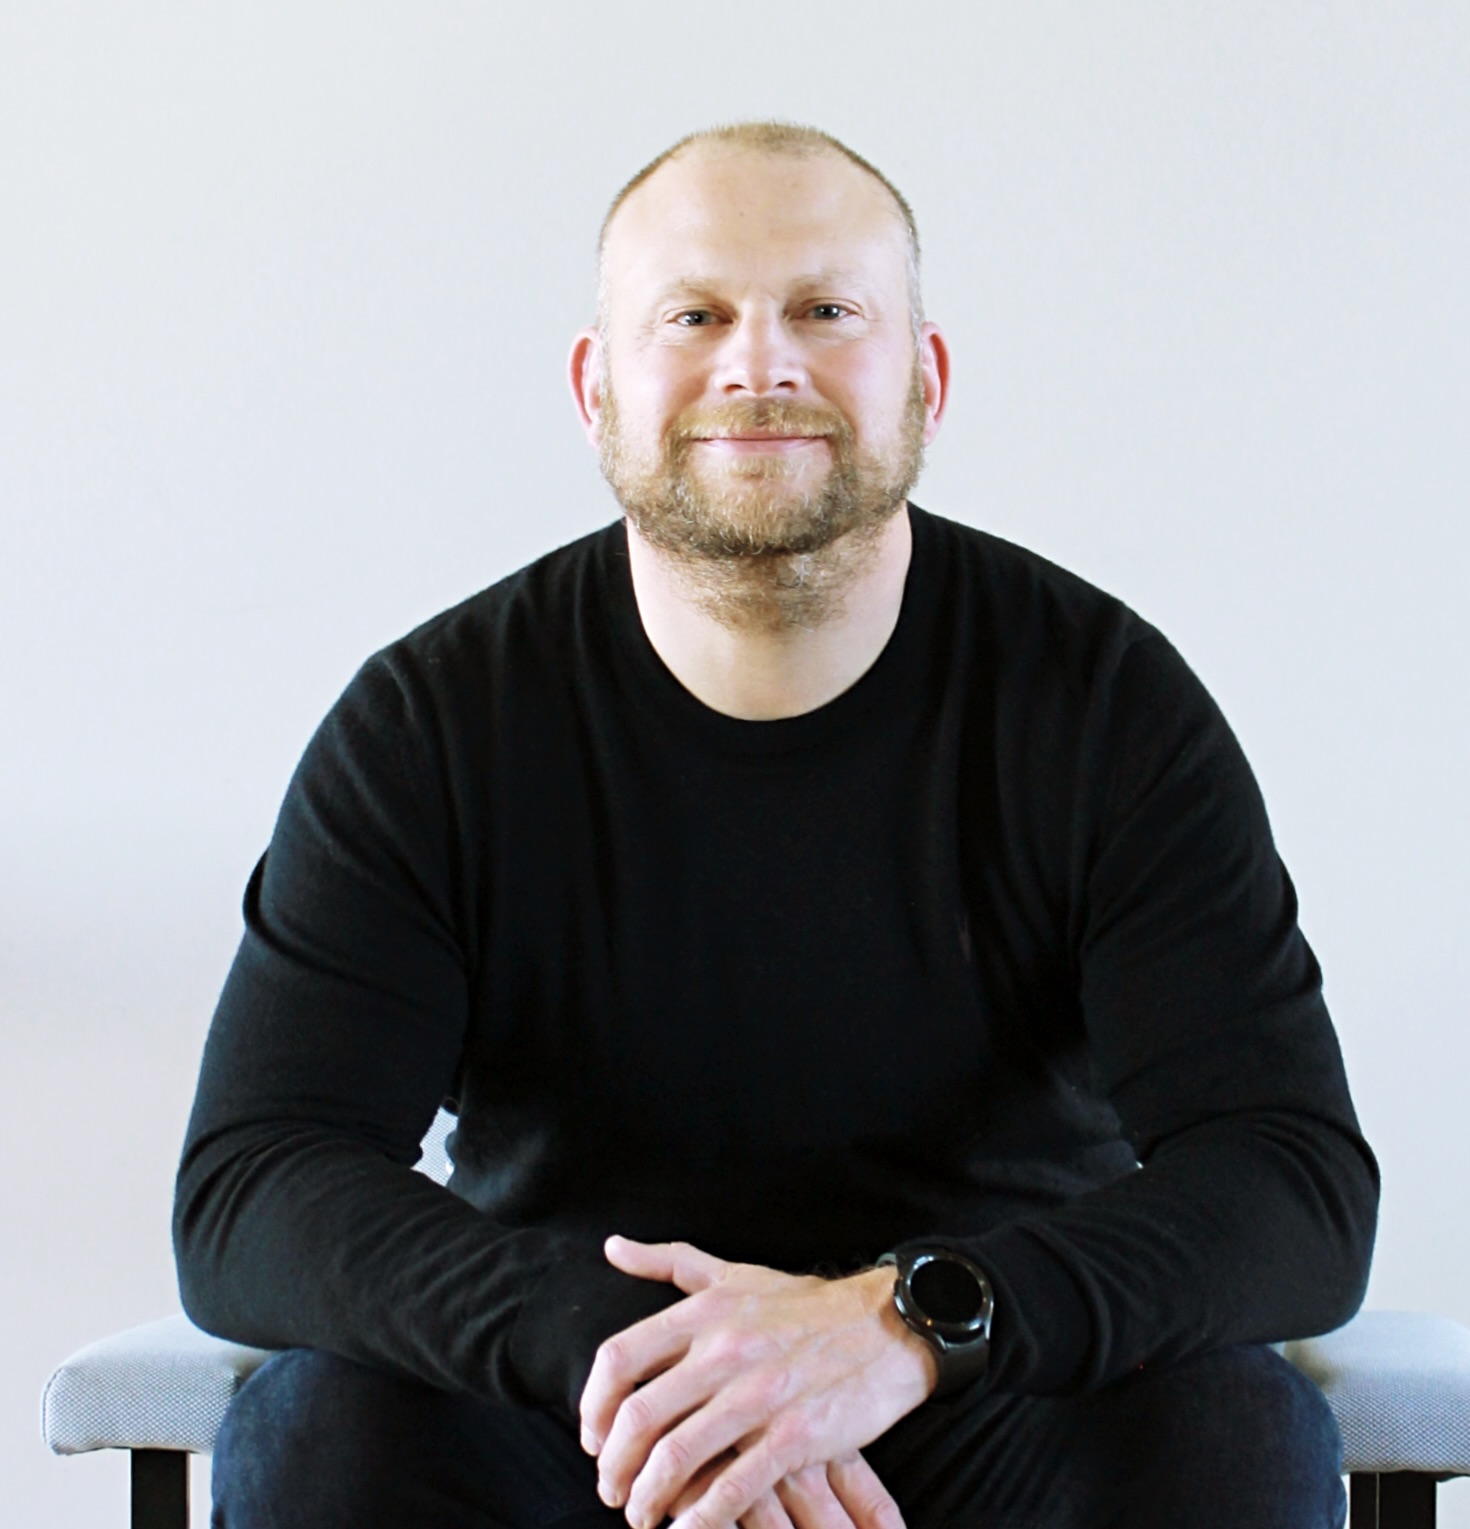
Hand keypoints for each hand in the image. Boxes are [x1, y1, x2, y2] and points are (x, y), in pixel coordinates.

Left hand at [579, 1236, 934, 1528]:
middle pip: (638, 1417)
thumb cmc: (804, 1304)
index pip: (619, 1359)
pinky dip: (699, 1519)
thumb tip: (612, 1247)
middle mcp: (724, 1352)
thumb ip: (669, 1263)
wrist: (889, 1325)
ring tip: (641, 1514)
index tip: (592, 1437)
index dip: (592, 1407)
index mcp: (705, 1313)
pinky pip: (732, 1489)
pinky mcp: (795, 1437)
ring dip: (646, 1497)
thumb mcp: (734, 1274)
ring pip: (676, 1457)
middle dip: (613, 1465)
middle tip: (610, 1489)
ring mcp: (759, 1397)